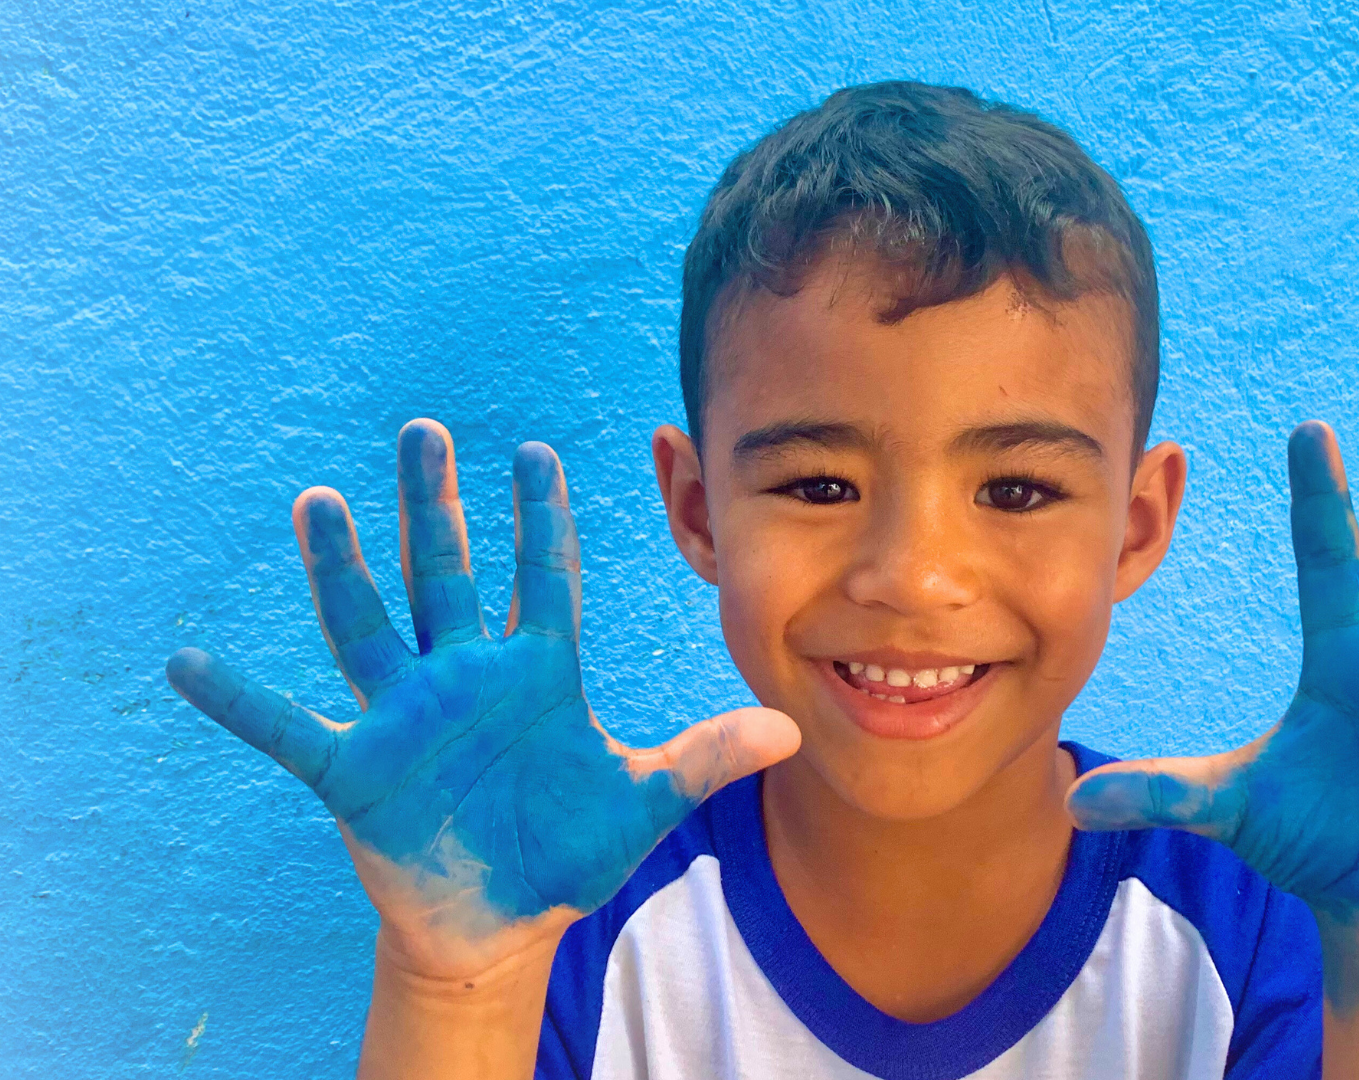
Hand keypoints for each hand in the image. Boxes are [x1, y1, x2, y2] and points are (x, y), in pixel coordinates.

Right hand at [167, 420, 798, 977]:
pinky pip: (285, 727)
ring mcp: (405, 718)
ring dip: (341, 569)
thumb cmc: (567, 852)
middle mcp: (465, 678)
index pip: (541, 577)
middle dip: (437, 506)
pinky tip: (186, 663)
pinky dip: (238, 700)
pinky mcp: (354, 770)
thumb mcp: (641, 804)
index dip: (541, 517)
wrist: (499, 921)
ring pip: (368, 626)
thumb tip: (790, 729)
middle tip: (427, 429)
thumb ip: (705, 759)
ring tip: (319, 501)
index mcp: (536, 674)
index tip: (537, 450)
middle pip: (447, 574)